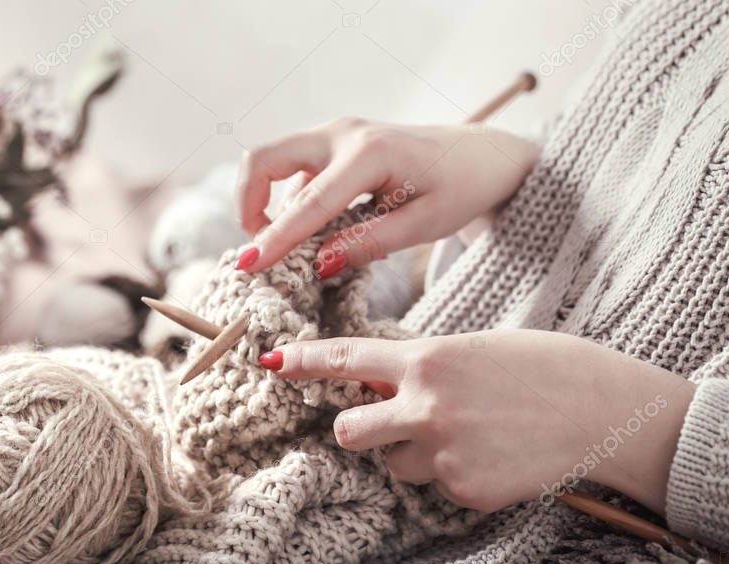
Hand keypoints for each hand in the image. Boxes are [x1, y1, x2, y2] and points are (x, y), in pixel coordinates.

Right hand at [233, 118, 538, 275]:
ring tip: (297, 247)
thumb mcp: (424, 225)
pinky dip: (288, 199)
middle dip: (247, 203)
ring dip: (266, 202)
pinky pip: (292, 168)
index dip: (275, 236)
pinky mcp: (333, 141)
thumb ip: (369, 243)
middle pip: (264, 158)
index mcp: (370, 154)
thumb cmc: (460, 188)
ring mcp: (335, 132)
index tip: (249, 265)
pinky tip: (318, 229)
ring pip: (272, 160)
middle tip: (261, 248)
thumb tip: (319, 263)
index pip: (309, 202)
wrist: (481, 155)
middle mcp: (343, 134)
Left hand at [260, 330, 695, 512]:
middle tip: (384, 423)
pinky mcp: (464, 489)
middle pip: (349, 431)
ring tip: (466, 437)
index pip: (347, 359)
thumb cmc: (543, 368)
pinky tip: (493, 456)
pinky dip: (454, 475)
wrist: (603, 410)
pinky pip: (437, 486)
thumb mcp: (474, 350)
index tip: (272, 361)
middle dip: (358, 430)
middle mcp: (425, 407)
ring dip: (412, 455)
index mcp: (428, 359)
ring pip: (394, 465)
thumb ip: (423, 367)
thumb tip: (382, 382)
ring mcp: (443, 452)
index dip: (304, 361)